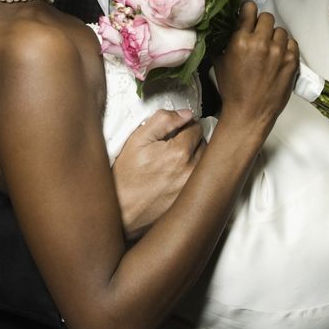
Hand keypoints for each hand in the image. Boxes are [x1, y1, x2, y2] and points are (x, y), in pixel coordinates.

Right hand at [112, 109, 205, 239]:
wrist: (121, 214)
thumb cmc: (126, 179)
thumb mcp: (136, 141)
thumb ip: (162, 121)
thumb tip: (185, 114)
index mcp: (179, 153)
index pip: (196, 127)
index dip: (184, 126)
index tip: (175, 131)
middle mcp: (191, 171)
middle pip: (205, 143)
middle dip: (192, 140)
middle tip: (174, 145)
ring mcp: (193, 187)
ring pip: (206, 161)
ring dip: (196, 156)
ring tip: (176, 161)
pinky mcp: (193, 200)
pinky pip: (202, 179)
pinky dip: (195, 174)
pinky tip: (179, 176)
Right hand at [213, 2, 297, 138]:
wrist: (249, 113)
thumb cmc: (232, 90)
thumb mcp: (219, 62)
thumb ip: (223, 40)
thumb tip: (225, 25)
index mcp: (241, 41)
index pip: (249, 9)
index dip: (248, 10)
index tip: (248, 13)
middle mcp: (261, 43)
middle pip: (267, 17)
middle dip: (261, 24)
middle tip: (258, 35)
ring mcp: (279, 52)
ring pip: (280, 30)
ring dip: (274, 36)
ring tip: (268, 49)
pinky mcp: (292, 61)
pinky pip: (292, 42)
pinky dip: (286, 47)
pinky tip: (278, 56)